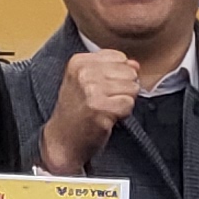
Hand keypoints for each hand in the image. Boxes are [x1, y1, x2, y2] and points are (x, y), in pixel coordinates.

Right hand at [37, 47, 142, 173]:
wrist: (63, 140)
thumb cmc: (76, 112)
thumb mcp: (86, 82)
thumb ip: (112, 68)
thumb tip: (135, 64)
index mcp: (79, 62)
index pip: (120, 57)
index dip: (118, 75)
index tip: (102, 88)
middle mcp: (84, 73)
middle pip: (129, 72)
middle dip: (123, 88)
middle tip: (105, 101)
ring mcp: (91, 91)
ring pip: (132, 87)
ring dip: (123, 102)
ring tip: (106, 109)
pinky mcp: (100, 109)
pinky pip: (129, 104)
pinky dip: (123, 114)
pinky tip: (108, 118)